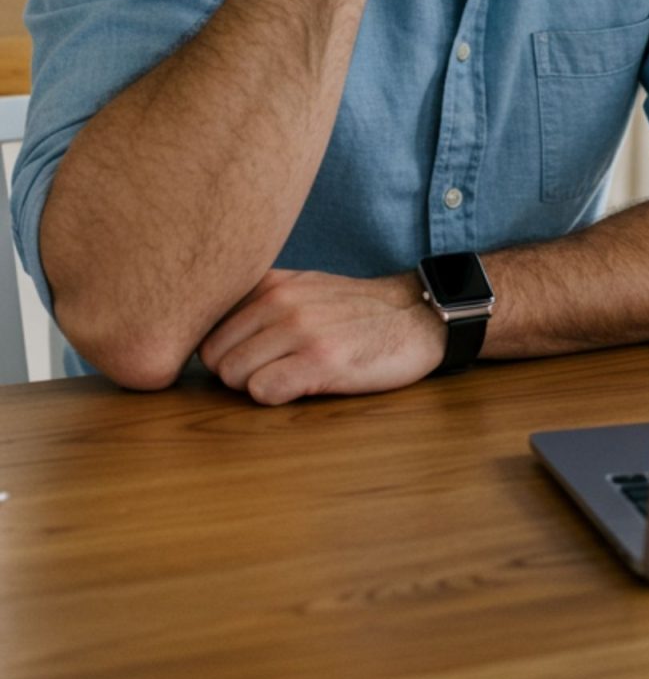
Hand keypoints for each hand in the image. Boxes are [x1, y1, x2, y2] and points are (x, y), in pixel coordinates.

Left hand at [198, 268, 445, 404]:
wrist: (416, 316)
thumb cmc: (354, 311)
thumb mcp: (303, 286)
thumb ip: (257, 299)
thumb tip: (202, 327)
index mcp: (272, 281)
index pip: (206, 325)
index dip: (222, 349)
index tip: (244, 356)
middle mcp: (282, 299)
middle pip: (215, 356)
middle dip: (235, 372)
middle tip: (270, 371)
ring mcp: (301, 329)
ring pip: (234, 375)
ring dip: (256, 386)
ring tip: (289, 376)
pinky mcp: (322, 360)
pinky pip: (263, 392)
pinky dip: (276, 397)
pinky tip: (302, 386)